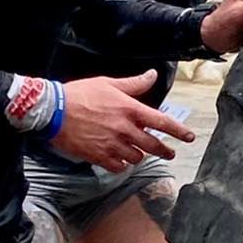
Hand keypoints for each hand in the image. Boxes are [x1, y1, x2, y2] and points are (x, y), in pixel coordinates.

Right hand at [51, 69, 195, 172]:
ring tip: (138, 152)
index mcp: (130, 110)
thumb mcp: (109, 84)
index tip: (189, 137)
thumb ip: (134, 84)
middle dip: (165, 151)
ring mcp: (113, 145)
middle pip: (153, 145)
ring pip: (137, 158)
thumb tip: (152, 75)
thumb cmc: (80, 94)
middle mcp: (125, 129)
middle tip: (170, 153)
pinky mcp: (99, 157)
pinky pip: (119, 167)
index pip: (162, 122)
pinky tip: (120, 160)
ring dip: (139, 155)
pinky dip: (122, 165)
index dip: (179, 131)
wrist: (52, 111)